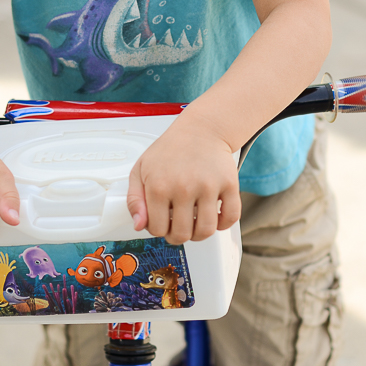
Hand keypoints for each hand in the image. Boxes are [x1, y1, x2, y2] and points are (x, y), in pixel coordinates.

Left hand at [126, 118, 241, 244]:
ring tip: (195, 224)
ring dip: (200, 234)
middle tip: (178, 226)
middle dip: (178, 236)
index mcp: (159, 186)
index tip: (162, 222)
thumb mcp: (141, 170)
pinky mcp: (229, 184)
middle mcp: (183, 188)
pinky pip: (231, 217)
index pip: (157, 229)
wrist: (200, 129)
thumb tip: (140, 226)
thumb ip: (134, 200)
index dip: (158, 230)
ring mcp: (208, 186)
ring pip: (206, 231)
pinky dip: (224, 224)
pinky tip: (215, 216)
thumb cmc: (169, 150)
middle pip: (182, 234)